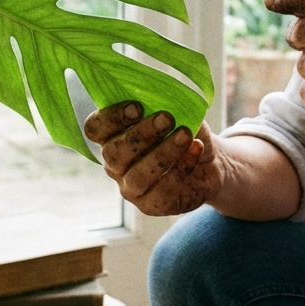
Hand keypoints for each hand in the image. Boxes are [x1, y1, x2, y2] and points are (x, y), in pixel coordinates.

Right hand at [83, 102, 222, 215]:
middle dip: (140, 134)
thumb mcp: (180, 113)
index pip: (95, 128)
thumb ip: (170, 106)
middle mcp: (115, 164)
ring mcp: (131, 188)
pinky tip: (196, 149)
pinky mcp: (152, 205)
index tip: (137, 107)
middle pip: (113, 153)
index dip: (111, 118)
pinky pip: (163, 190)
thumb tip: (171, 100)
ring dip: (162, 153)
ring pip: (137, 175)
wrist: (209, 165)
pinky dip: (182, 167)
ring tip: (185, 135)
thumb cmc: (185, 132)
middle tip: (167, 118)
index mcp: (112, 137)